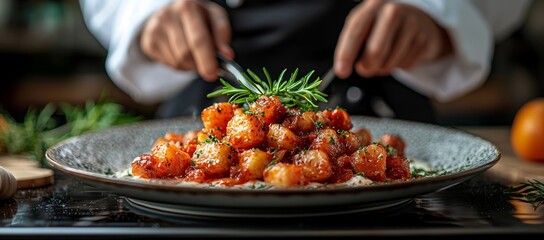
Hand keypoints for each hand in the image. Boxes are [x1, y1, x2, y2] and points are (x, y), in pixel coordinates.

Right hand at [139, 0, 232, 80]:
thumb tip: (227, 54)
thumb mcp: (214, 18)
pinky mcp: (149, 41)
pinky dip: (180, 66)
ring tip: (195, 56)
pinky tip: (182, 54)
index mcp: (187, 6)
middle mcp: (168, 15)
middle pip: (186, 53)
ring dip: (191, 66)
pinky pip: (169, 64)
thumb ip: (222, 34)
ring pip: (177, 61)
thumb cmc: (198, 17)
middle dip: (200, 65)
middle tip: (209, 71)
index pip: (198, 38)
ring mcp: (156, 28)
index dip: (206, 58)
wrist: (171, 13)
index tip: (213, 73)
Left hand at [334, 0, 451, 78]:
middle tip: (364, 68)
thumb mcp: (364, 25)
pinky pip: (405, 66)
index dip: (346, 54)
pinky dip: (397, 67)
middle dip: (367, 67)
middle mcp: (393, 11)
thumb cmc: (383, 24)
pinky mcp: (424, 40)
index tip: (342, 71)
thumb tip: (343, 68)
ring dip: (382, 69)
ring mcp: (412, 24)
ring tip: (383, 59)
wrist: (416, 17)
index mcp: (373, 5)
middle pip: (376, 51)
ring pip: (390, 63)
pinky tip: (398, 55)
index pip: (356, 31)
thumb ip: (352, 42)